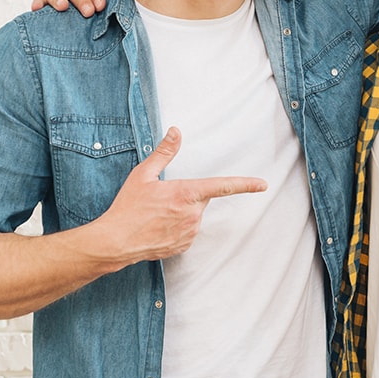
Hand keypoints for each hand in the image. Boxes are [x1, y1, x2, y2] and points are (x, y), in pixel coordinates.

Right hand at [95, 127, 266, 264]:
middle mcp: (192, 214)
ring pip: (193, 216)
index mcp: (186, 193)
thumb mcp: (143, 174)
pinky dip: (176, 227)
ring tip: (155, 215)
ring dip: (180, 212)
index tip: (262, 184)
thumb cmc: (128, 207)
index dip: (245, 184)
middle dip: (186, 196)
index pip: (223, 186)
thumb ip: (164, 153)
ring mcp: (189, 232)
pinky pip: (187, 231)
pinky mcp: (184, 245)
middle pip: (200, 199)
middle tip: (161, 199)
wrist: (116, 241)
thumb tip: (176, 132)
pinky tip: (157, 227)